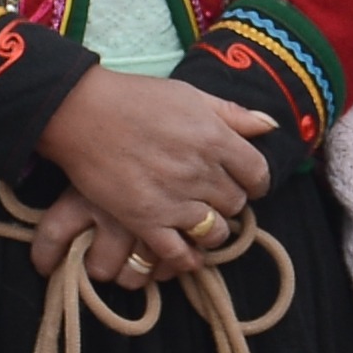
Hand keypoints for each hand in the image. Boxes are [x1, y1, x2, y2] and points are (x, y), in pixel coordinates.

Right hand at [29, 65, 272, 284]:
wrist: (82, 113)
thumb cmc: (135, 98)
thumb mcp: (190, 94)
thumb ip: (232, 113)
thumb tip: (270, 125)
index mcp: (215, 138)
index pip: (258, 173)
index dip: (255, 181)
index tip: (245, 182)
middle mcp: (201, 172)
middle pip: (235, 203)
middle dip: (228, 202)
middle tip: (213, 197)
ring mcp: (175, 199)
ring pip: (214, 231)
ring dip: (211, 229)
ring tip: (199, 221)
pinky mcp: (146, 221)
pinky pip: (179, 253)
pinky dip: (187, 258)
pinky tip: (186, 253)